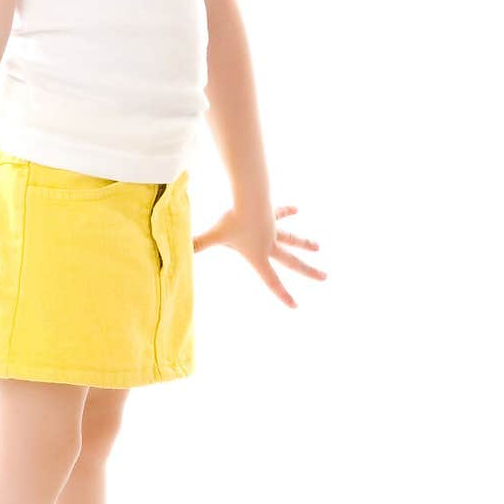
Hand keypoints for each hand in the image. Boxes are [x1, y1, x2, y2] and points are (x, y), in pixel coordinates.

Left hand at [192, 200, 326, 308]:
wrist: (249, 197)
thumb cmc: (231, 220)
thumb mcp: (212, 236)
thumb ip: (196, 246)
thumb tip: (178, 255)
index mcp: (258, 256)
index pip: (271, 280)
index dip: (283, 294)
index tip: (295, 306)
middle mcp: (269, 244)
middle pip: (292, 261)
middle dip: (309, 271)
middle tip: (325, 277)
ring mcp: (273, 228)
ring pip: (292, 238)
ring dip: (304, 243)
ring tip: (318, 247)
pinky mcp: (271, 213)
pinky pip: (280, 213)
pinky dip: (287, 211)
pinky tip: (296, 208)